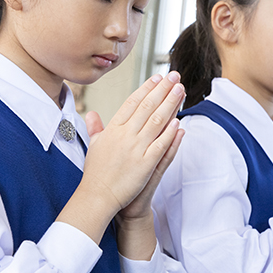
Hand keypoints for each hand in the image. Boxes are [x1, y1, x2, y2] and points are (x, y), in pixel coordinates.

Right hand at [57, 72, 184, 243]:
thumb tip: (91, 114)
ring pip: (157, 121)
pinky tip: (179, 121)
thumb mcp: (93, 145)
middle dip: (163, 89)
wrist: (97, 196)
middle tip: (174, 76)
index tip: (158, 78)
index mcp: (113, 129)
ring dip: (171, 104)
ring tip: (181, 91)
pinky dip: (170, 132)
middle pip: (147, 106)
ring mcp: (136, 149)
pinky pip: (161, 145)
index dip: (147, 88)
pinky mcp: (146, 164)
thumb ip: (95, 128)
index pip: (133, 102)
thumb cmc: (95, 173)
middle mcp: (125, 135)